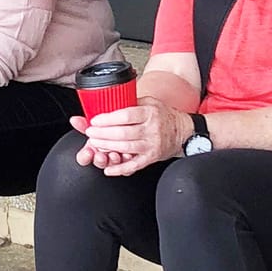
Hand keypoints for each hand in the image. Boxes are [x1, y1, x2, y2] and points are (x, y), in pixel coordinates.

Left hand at [72, 99, 190, 175]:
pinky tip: (108, 169)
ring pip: (126, 148)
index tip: (95, 120)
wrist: (182, 131)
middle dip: (102, 133)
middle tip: (89, 132)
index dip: (108, 118)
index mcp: (149, 112)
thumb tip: (105, 102)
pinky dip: (120, 168)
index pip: (126, 115)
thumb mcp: (149, 102)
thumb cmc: (162, 116)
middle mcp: (151, 128)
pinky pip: (134, 165)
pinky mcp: (151, 157)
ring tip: (95, 144)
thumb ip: (130, 102)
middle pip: (123, 132)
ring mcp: (152, 144)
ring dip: (107, 147)